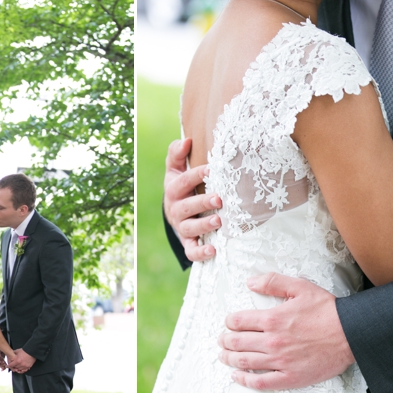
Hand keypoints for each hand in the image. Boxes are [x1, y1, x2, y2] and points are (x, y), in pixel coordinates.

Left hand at [7, 349, 36, 373]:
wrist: (32, 351)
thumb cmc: (25, 351)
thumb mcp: (17, 351)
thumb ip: (13, 353)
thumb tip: (10, 353)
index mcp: (17, 360)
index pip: (11, 365)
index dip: (8, 366)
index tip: (7, 366)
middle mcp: (21, 364)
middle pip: (15, 368)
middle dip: (13, 367)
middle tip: (12, 366)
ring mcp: (25, 366)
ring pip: (19, 369)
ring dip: (17, 368)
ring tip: (16, 367)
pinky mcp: (28, 367)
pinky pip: (24, 370)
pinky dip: (21, 370)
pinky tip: (20, 369)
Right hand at [163, 138, 221, 262]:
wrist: (176, 211)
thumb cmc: (181, 185)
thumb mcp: (176, 168)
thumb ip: (177, 153)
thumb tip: (186, 140)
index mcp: (173, 190)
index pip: (183, 181)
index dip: (196, 175)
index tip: (211, 170)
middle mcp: (176, 209)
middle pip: (186, 207)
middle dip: (202, 203)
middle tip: (219, 199)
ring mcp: (181, 227)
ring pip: (190, 228)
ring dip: (204, 225)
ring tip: (219, 222)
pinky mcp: (188, 242)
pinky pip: (191, 250)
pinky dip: (200, 253)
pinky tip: (213, 250)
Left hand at [218, 273, 354, 389]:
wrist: (352, 334)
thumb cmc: (327, 310)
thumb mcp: (300, 287)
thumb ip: (272, 282)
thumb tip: (249, 282)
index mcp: (273, 319)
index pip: (238, 321)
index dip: (229, 322)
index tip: (229, 323)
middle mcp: (272, 341)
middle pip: (237, 343)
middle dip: (224, 341)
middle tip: (221, 340)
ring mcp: (280, 362)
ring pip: (244, 363)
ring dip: (229, 359)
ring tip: (223, 356)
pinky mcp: (290, 377)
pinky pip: (261, 382)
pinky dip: (245, 380)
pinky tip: (237, 377)